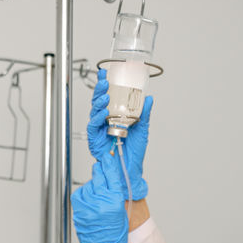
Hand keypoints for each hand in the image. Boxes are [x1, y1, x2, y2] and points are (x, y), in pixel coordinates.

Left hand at [72, 163, 128, 242]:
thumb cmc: (115, 234)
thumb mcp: (121, 210)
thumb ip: (114, 191)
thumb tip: (108, 174)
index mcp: (114, 201)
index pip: (111, 175)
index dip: (108, 164)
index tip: (107, 157)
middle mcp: (100, 202)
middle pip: (97, 176)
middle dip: (99, 173)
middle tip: (101, 172)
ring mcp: (87, 206)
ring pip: (88, 185)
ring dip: (92, 186)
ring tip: (97, 198)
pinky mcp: (78, 210)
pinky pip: (80, 194)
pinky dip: (84, 195)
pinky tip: (89, 202)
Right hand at [87, 68, 151, 199]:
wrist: (129, 169)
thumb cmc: (134, 152)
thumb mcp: (142, 129)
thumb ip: (144, 114)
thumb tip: (149, 98)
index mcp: (115, 116)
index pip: (108, 97)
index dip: (105, 85)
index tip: (106, 72)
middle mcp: (105, 121)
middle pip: (98, 101)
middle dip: (99, 89)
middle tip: (104, 81)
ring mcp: (99, 129)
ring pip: (94, 111)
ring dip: (99, 102)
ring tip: (106, 96)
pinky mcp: (94, 139)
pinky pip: (92, 126)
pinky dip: (97, 118)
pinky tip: (103, 112)